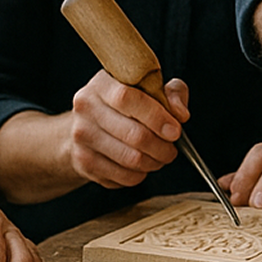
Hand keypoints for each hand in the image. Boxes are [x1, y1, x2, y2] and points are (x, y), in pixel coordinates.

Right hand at [67, 70, 188, 187]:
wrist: (89, 123)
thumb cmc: (128, 103)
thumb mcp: (151, 87)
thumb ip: (171, 93)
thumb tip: (180, 115)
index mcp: (102, 84)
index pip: (127, 98)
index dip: (156, 117)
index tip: (175, 131)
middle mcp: (86, 109)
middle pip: (133, 134)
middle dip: (162, 147)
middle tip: (172, 149)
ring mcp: (81, 137)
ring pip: (130, 159)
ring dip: (154, 162)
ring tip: (160, 157)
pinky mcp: (83, 162)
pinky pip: (122, 176)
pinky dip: (140, 174)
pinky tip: (142, 165)